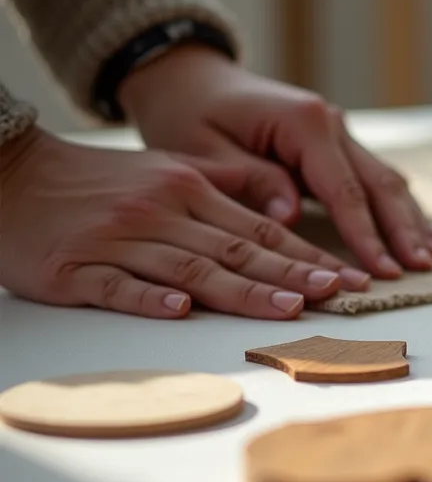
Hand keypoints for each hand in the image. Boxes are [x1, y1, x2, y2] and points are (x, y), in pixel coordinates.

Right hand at [0, 127, 362, 318]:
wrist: (10, 173)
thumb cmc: (96, 181)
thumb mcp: (167, 171)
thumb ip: (224, 189)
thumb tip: (284, 211)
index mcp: (187, 189)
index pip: (260, 229)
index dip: (306, 256)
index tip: (348, 278)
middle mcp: (160, 211)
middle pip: (237, 250)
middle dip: (292, 274)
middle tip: (338, 295)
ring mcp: (118, 239)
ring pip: (190, 268)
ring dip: (241, 290)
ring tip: (286, 307)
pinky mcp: (75, 267)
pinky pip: (119, 285)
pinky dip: (150, 298)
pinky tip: (181, 311)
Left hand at [118, 46, 431, 278]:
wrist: (190, 79)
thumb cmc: (189, 115)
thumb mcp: (203, 150)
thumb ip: (253, 181)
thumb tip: (292, 219)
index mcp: (304, 122)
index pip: (344, 190)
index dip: (365, 235)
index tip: (383, 271)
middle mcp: (332, 123)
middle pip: (379, 184)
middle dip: (402, 229)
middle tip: (420, 268)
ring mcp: (340, 132)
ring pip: (386, 180)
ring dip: (409, 220)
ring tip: (430, 257)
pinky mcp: (339, 144)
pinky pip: (375, 179)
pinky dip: (399, 207)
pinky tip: (424, 231)